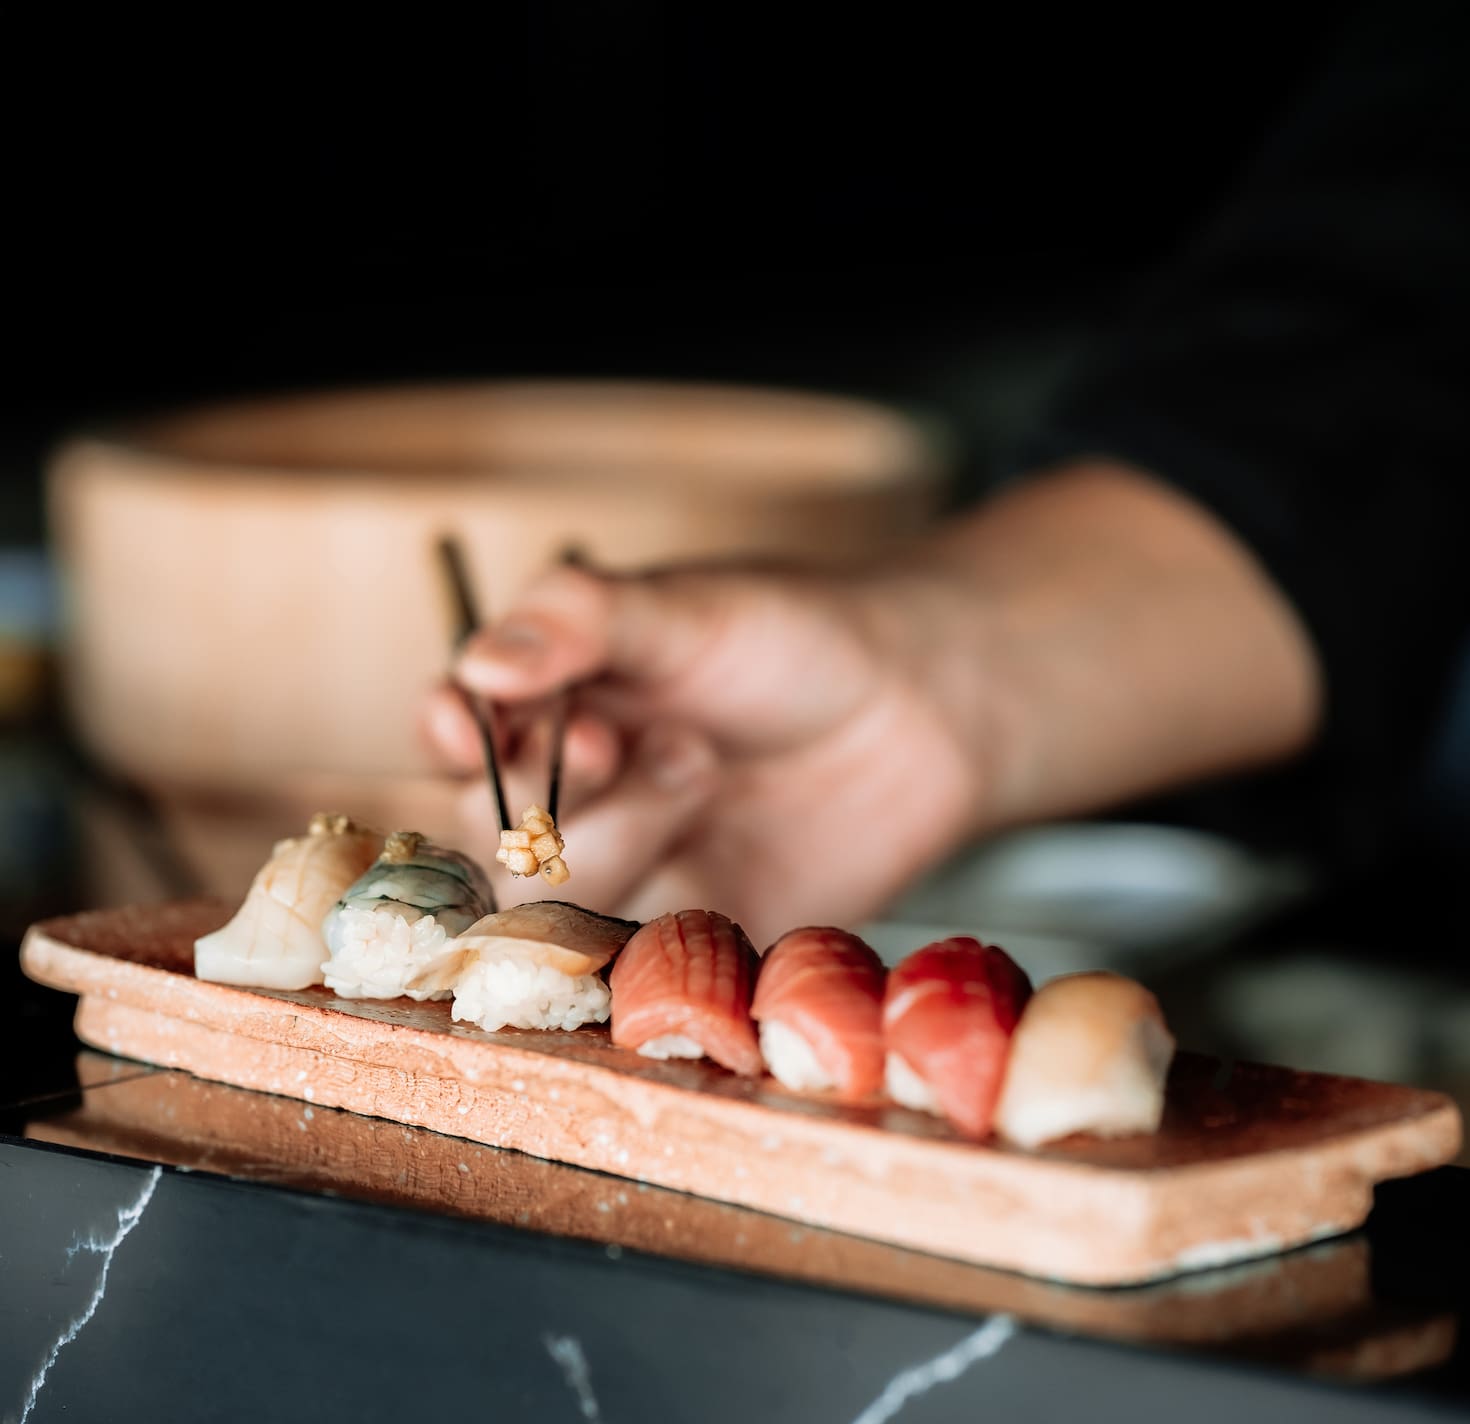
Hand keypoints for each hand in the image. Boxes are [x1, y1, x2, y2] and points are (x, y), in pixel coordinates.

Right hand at [420, 558, 989, 944]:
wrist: (922, 708)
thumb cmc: (797, 634)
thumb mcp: (686, 604)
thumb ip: (582, 621)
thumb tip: (479, 665)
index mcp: (554, 692)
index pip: (454, 723)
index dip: (450, 729)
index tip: (467, 722)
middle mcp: (572, 784)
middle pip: (488, 820)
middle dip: (545, 785)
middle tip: (619, 739)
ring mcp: (626, 862)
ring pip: (545, 895)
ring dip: (616, 830)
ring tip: (699, 765)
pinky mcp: (679, 933)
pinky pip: (620, 961)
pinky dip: (641, 925)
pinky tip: (703, 857)